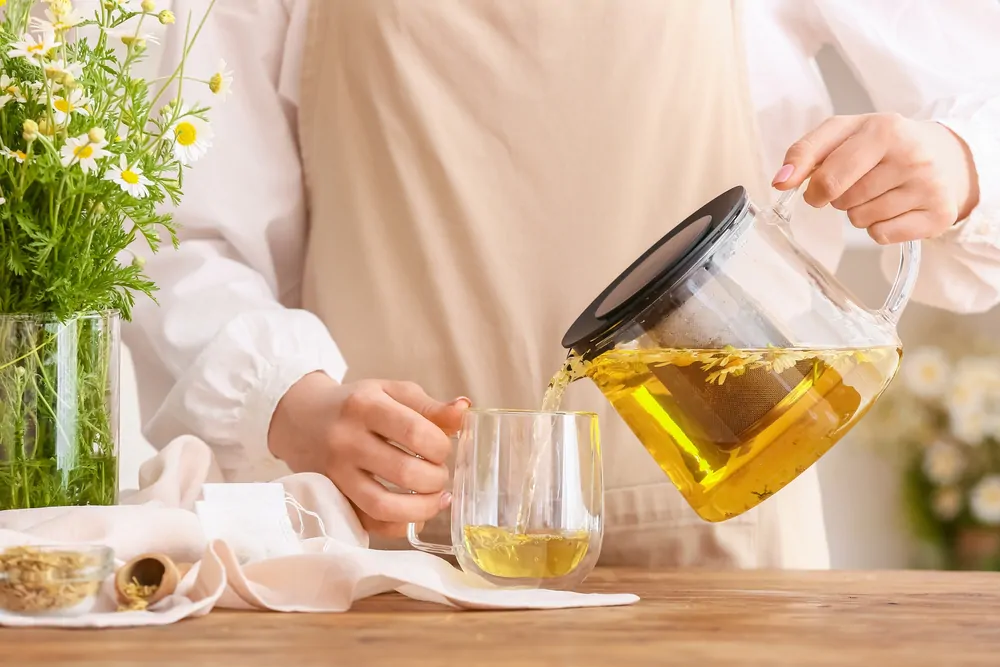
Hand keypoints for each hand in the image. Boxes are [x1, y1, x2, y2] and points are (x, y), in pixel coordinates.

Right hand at [268, 372, 469, 537]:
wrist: (301, 418)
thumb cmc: (357, 404)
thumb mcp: (390, 392)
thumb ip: (429, 406)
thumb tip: (465, 410)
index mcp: (365, 406)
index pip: (414, 432)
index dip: (440, 446)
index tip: (444, 449)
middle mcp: (346, 440)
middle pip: (404, 471)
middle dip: (436, 479)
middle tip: (440, 475)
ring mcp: (336, 473)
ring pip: (383, 505)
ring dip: (421, 508)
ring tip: (436, 499)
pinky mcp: (331, 497)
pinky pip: (368, 522)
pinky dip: (398, 526)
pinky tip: (414, 514)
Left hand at [773, 113, 979, 244]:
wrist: (943, 154)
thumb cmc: (882, 145)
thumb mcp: (844, 133)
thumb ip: (805, 152)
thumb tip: (780, 181)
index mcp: (884, 129)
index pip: (828, 176)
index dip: (813, 189)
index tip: (813, 189)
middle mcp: (912, 155)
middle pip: (842, 200)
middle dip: (838, 197)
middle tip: (856, 183)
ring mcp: (929, 186)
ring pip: (860, 220)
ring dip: (859, 211)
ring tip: (880, 191)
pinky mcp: (938, 215)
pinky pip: (881, 236)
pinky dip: (878, 228)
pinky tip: (894, 207)